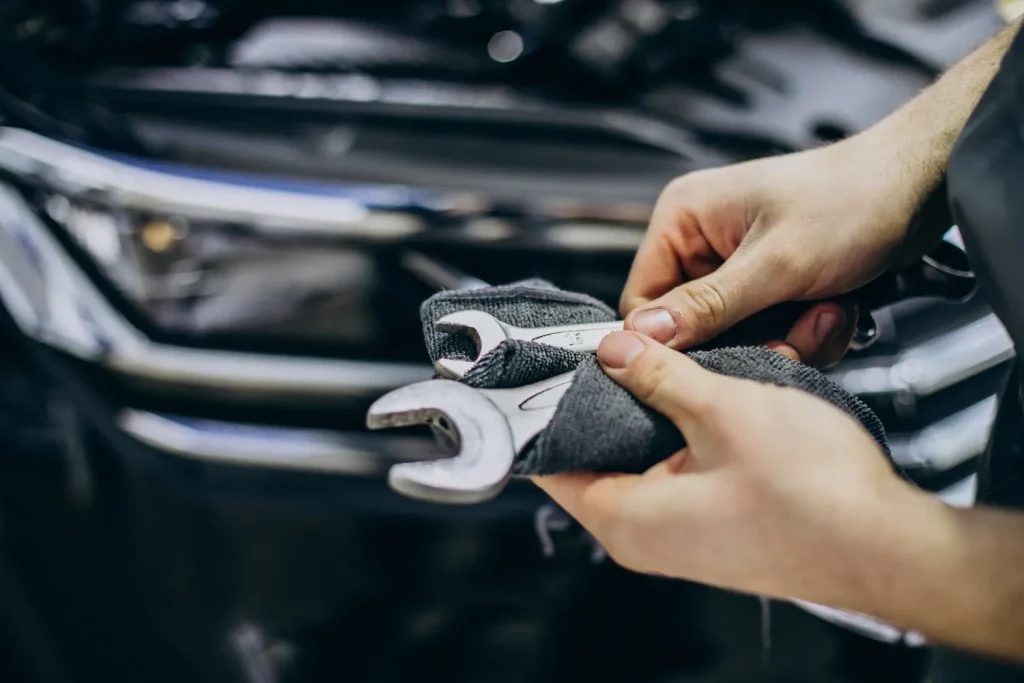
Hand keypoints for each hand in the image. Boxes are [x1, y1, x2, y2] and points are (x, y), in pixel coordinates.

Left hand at [533, 331, 929, 606]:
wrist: (891, 547)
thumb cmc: (814, 496)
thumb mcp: (723, 411)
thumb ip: (660, 376)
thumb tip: (615, 352)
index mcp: (626, 517)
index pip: (549, 461)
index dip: (546, 406)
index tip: (551, 363)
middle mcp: (644, 532)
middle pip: (599, 447)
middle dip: (614, 393)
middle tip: (619, 345)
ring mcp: (680, 529)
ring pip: (647, 448)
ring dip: (663, 403)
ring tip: (676, 360)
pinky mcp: (714, 519)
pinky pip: (683, 461)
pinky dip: (692, 424)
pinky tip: (713, 387)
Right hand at [622, 134, 926, 365]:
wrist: (922, 187)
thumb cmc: (854, 198)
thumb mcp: (775, 262)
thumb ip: (707, 305)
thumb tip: (644, 336)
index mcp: (683, 218)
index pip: (643, 302)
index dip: (675, 339)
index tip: (716, 357)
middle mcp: (702, 239)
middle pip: (692, 325)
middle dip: (747, 339)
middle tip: (791, 336)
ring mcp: (736, 262)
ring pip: (733, 334)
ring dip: (783, 338)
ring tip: (822, 314)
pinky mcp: (768, 282)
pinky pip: (765, 329)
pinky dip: (801, 333)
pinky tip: (831, 310)